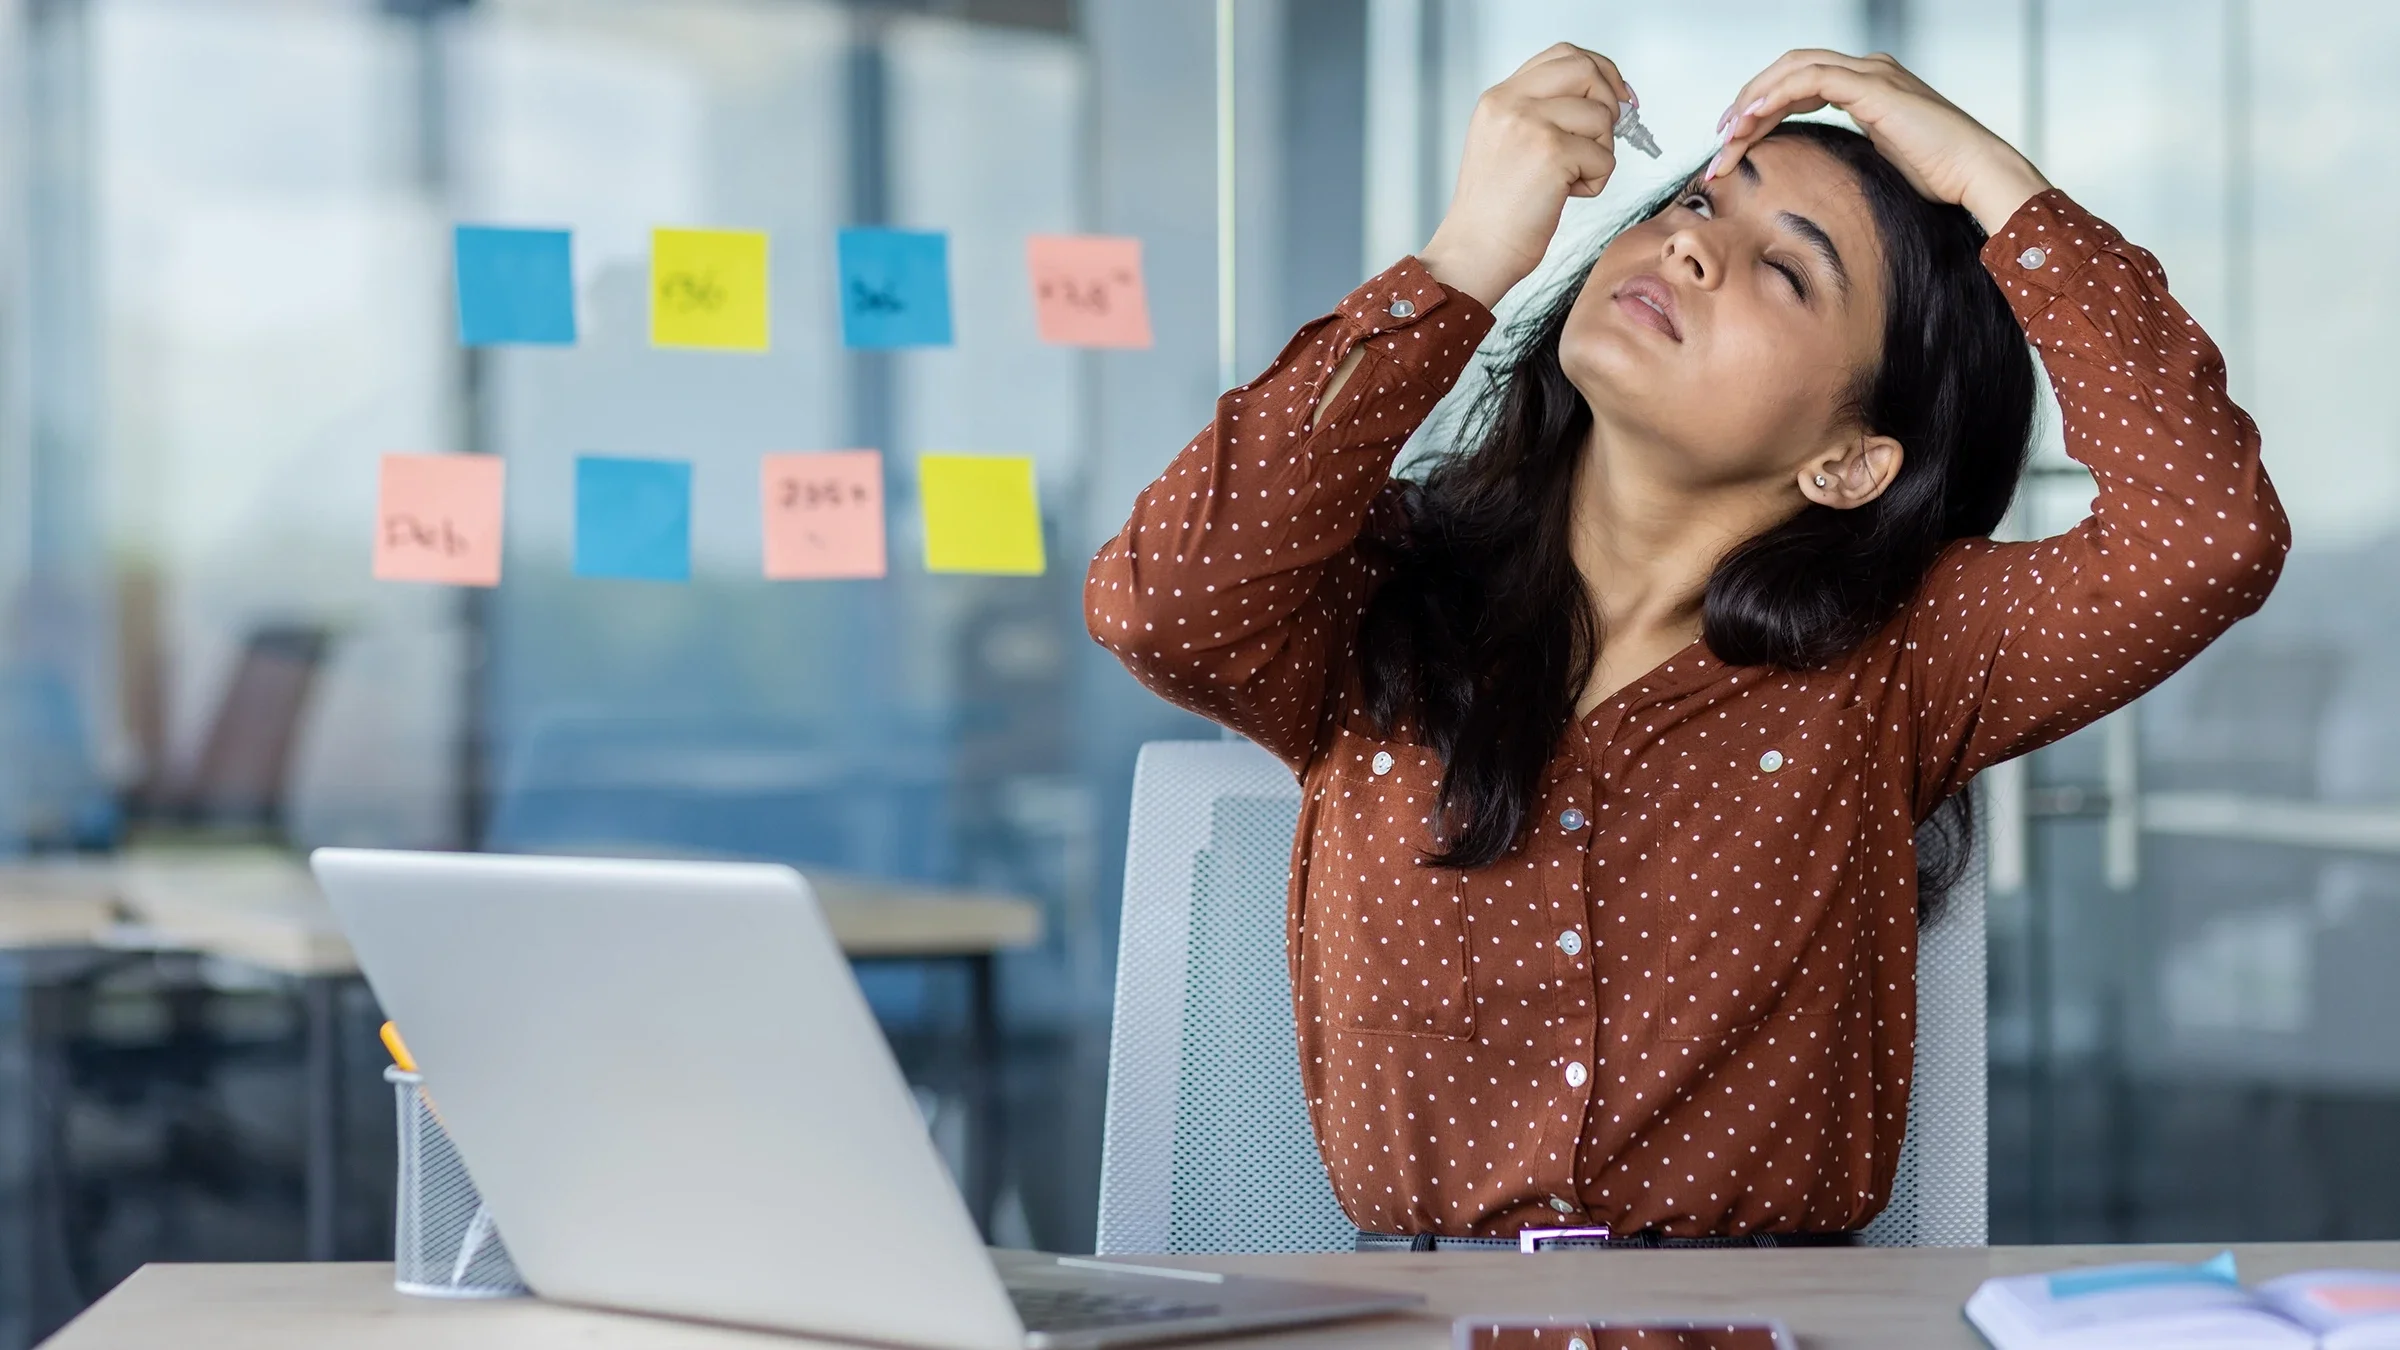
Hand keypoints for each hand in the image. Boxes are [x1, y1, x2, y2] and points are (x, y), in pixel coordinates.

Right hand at [1419, 43, 1635, 308]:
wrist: (1474, 251)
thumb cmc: (1495, 209)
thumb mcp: (1505, 142)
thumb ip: (1541, 112)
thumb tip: (1605, 96)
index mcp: (1499, 97)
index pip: (1562, 54)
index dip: (1598, 69)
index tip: (1614, 94)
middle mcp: (1511, 103)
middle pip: (1586, 69)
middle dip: (1609, 101)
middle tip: (1605, 135)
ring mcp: (1530, 124)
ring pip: (1601, 115)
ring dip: (1600, 151)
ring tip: (1570, 178)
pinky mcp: (1552, 153)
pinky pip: (1604, 157)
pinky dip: (1596, 181)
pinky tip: (1566, 196)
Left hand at [1708, 50, 2049, 234]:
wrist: (1976, 174)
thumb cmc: (1937, 179)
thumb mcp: (1877, 165)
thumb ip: (1847, 156)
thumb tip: (1813, 180)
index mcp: (1867, 87)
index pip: (1798, 84)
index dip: (1760, 109)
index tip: (1733, 143)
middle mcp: (1867, 71)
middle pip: (1788, 72)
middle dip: (1747, 104)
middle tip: (1719, 142)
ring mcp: (1871, 73)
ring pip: (1792, 70)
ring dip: (1752, 102)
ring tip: (1726, 138)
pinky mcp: (1874, 86)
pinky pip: (1811, 78)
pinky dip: (1775, 95)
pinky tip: (1751, 121)